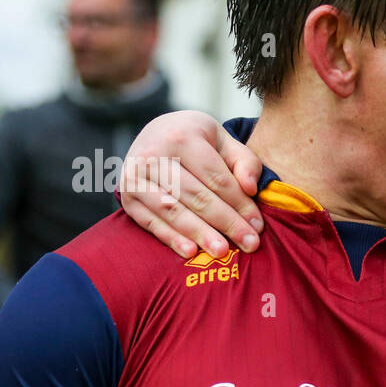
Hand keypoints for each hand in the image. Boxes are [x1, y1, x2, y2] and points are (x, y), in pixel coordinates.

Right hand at [120, 111, 263, 258]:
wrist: (157, 135)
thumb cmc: (198, 142)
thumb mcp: (223, 141)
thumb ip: (244, 162)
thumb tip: (250, 189)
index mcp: (182, 136)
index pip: (216, 177)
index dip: (239, 204)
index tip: (258, 225)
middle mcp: (153, 154)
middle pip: (196, 196)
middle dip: (226, 222)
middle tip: (249, 243)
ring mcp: (134, 176)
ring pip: (173, 210)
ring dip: (199, 233)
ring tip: (222, 251)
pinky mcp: (127, 197)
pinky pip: (150, 222)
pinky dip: (170, 238)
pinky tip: (190, 252)